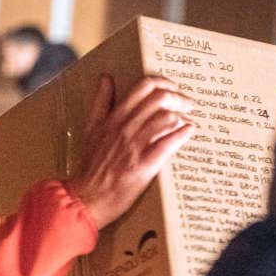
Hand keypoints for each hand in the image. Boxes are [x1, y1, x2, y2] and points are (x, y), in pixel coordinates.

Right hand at [65, 75, 195, 229]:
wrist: (86, 197)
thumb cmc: (90, 166)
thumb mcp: (91, 129)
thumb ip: (101, 103)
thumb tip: (106, 78)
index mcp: (114, 118)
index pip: (143, 87)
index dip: (164, 83)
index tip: (173, 88)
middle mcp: (125, 128)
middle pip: (160, 99)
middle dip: (179, 98)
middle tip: (188, 104)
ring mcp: (135, 146)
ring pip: (166, 118)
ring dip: (183, 116)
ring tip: (188, 120)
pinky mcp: (143, 165)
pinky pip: (168, 143)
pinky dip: (182, 134)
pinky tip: (189, 131)